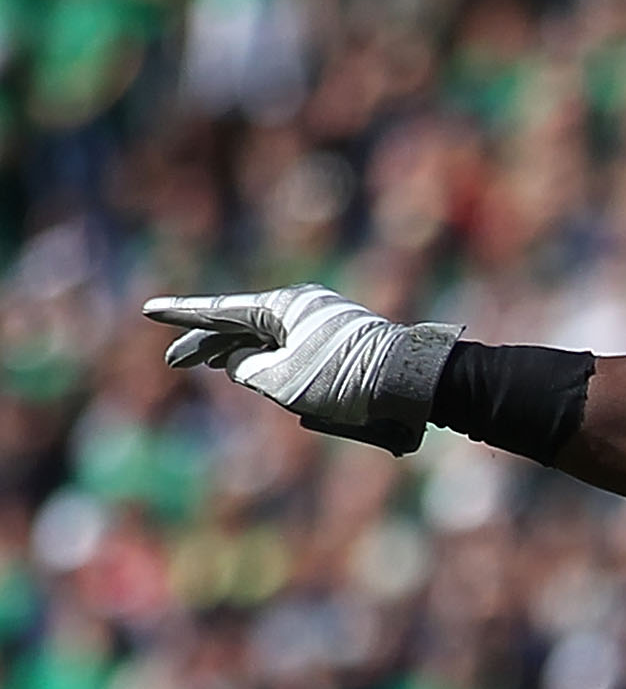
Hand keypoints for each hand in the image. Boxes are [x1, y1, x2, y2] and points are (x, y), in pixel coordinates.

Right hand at [144, 285, 461, 455]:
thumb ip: (250, 371)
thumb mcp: (285, 382)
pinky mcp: (339, 344)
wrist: (412, 382)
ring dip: (237, 353)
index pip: (220, 310)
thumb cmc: (347, 380)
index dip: (183, 316)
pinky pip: (291, 350)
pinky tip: (254, 370)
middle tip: (175, 361)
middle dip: (206, 343)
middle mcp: (299, 308)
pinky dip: (268, 361)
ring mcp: (321, 324)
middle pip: (241, 325)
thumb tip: (238, 365)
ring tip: (205, 363)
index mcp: (282, 307)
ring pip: (267, 339)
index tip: (150, 312)